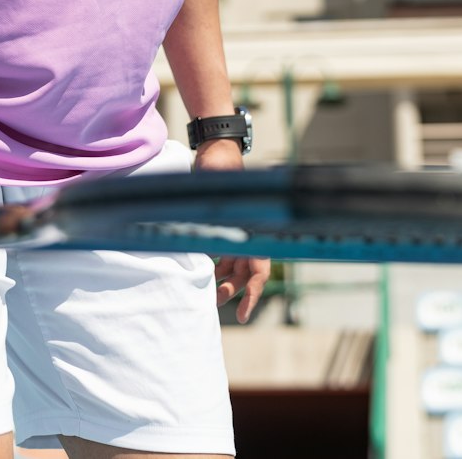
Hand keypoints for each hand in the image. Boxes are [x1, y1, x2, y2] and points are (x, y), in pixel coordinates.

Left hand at [193, 137, 270, 323]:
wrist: (217, 148)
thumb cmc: (220, 168)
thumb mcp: (216, 192)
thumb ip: (212, 218)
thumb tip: (202, 247)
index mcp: (252, 228)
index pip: (259, 270)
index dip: (252, 294)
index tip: (243, 314)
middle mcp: (249, 232)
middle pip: (245, 272)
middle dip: (232, 291)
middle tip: (213, 303)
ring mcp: (238, 230)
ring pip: (235, 265)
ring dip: (223, 280)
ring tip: (208, 295)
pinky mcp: (227, 225)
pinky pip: (225, 252)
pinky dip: (216, 264)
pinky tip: (203, 271)